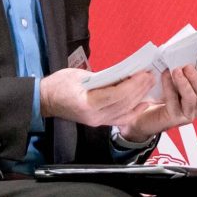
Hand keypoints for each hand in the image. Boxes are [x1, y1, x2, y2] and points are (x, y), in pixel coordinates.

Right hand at [39, 66, 154, 128]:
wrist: (45, 100)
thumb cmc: (58, 85)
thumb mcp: (79, 76)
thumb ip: (102, 77)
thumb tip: (124, 75)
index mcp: (87, 103)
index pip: (116, 95)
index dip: (133, 85)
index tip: (144, 74)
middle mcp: (94, 116)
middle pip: (124, 103)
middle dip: (140, 89)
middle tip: (151, 76)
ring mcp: (97, 121)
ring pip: (125, 111)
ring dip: (139, 97)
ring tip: (150, 85)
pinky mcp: (99, 122)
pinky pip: (120, 118)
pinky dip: (134, 111)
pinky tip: (144, 103)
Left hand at [111, 64, 196, 146]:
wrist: (144, 119)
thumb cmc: (158, 97)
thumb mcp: (173, 83)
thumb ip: (180, 73)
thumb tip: (181, 55)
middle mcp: (196, 107)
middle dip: (196, 77)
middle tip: (187, 66)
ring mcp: (187, 114)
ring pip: (191, 97)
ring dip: (184, 82)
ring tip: (176, 70)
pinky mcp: (175, 118)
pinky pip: (173, 100)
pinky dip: (169, 86)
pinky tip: (165, 75)